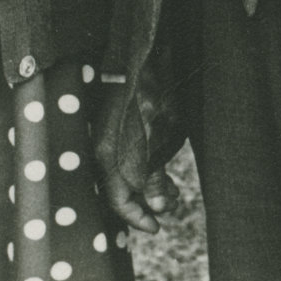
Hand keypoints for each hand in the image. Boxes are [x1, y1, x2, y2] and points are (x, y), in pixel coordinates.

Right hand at [95, 81, 178, 233]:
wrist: (139, 52)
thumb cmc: (148, 92)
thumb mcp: (156, 137)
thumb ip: (154, 174)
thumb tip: (158, 207)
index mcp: (107, 153)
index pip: (116, 199)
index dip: (137, 217)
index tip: (158, 228)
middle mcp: (104, 148)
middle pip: (121, 189)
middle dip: (148, 202)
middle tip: (174, 205)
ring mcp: (110, 136)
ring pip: (128, 174)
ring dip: (151, 186)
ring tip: (176, 191)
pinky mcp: (119, 126)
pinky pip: (130, 158)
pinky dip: (148, 169)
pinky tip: (166, 171)